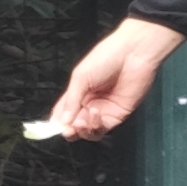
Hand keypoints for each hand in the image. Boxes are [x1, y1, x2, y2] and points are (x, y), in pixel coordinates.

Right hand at [46, 18, 184, 139]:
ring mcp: (104, 110)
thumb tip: (62, 122)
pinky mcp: (118, 115)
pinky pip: (103, 128)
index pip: (64, 113)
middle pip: (75, 125)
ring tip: (80, 123)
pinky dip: (96, 125)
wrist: (133, 54)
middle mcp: (89, 103)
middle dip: (70, 130)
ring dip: (82, 131)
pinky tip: (94, 113)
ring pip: (89, 131)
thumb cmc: (105, 57)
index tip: (53, 128)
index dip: (58, 122)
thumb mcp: (81, 76)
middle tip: (68, 130)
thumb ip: (71, 100)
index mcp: (78, 93)